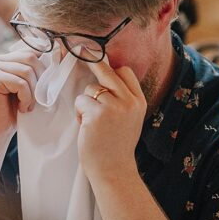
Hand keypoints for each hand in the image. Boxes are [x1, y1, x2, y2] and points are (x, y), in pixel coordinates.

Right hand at [0, 47, 42, 139]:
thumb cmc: (11, 111)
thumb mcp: (25, 87)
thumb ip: (33, 71)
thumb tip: (59, 55)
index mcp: (4, 59)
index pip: (30, 51)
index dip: (45, 64)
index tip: (51, 80)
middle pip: (31, 58)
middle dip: (40, 80)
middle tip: (39, 99)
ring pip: (27, 71)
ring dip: (33, 92)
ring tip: (28, 106)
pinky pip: (20, 83)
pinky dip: (26, 98)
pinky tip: (22, 108)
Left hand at [73, 54, 145, 183]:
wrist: (113, 170)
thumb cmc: (115, 145)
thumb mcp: (128, 118)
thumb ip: (121, 99)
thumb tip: (105, 77)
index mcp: (139, 101)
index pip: (125, 72)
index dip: (110, 67)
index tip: (99, 57)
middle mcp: (129, 101)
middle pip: (107, 72)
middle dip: (92, 61)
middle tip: (80, 49)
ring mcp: (114, 107)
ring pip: (90, 89)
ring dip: (86, 104)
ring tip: (92, 123)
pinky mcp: (97, 114)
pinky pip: (81, 102)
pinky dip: (79, 114)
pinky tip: (86, 128)